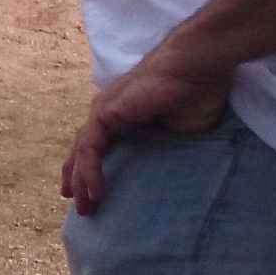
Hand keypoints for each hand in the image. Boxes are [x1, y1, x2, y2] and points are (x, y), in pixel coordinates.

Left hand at [60, 46, 233, 211]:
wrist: (196, 67)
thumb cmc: (195, 94)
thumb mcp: (179, 131)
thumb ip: (164, 148)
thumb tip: (163, 173)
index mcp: (125, 115)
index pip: (100, 146)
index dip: (93, 169)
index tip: (94, 194)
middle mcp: (109, 111)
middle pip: (85, 151)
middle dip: (79, 179)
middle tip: (83, 208)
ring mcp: (104, 111)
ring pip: (84, 152)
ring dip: (82, 181)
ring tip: (86, 208)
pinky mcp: (106, 113)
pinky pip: (90, 149)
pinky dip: (90, 172)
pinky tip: (94, 192)